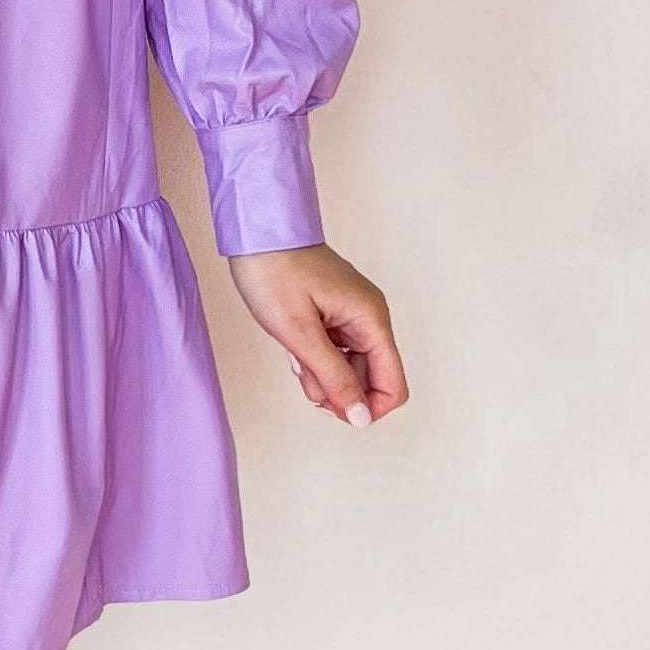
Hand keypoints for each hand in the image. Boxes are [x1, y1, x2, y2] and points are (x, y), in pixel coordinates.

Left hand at [226, 241, 407, 429]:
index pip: (393, 385)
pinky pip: (333, 351)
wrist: (256, 231)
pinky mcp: (334, 313)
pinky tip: (293, 344)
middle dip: (336, 389)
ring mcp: (352, 315)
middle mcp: (369, 318)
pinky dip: (314, 357)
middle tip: (303, 371)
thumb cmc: (274, 271)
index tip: (332, 407)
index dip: (366, 407)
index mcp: (371, 320)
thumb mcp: (300, 332)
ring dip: (320, 373)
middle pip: (369, 379)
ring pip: (348, 367)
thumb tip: (360, 417)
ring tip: (294, 351)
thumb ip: (332, 377)